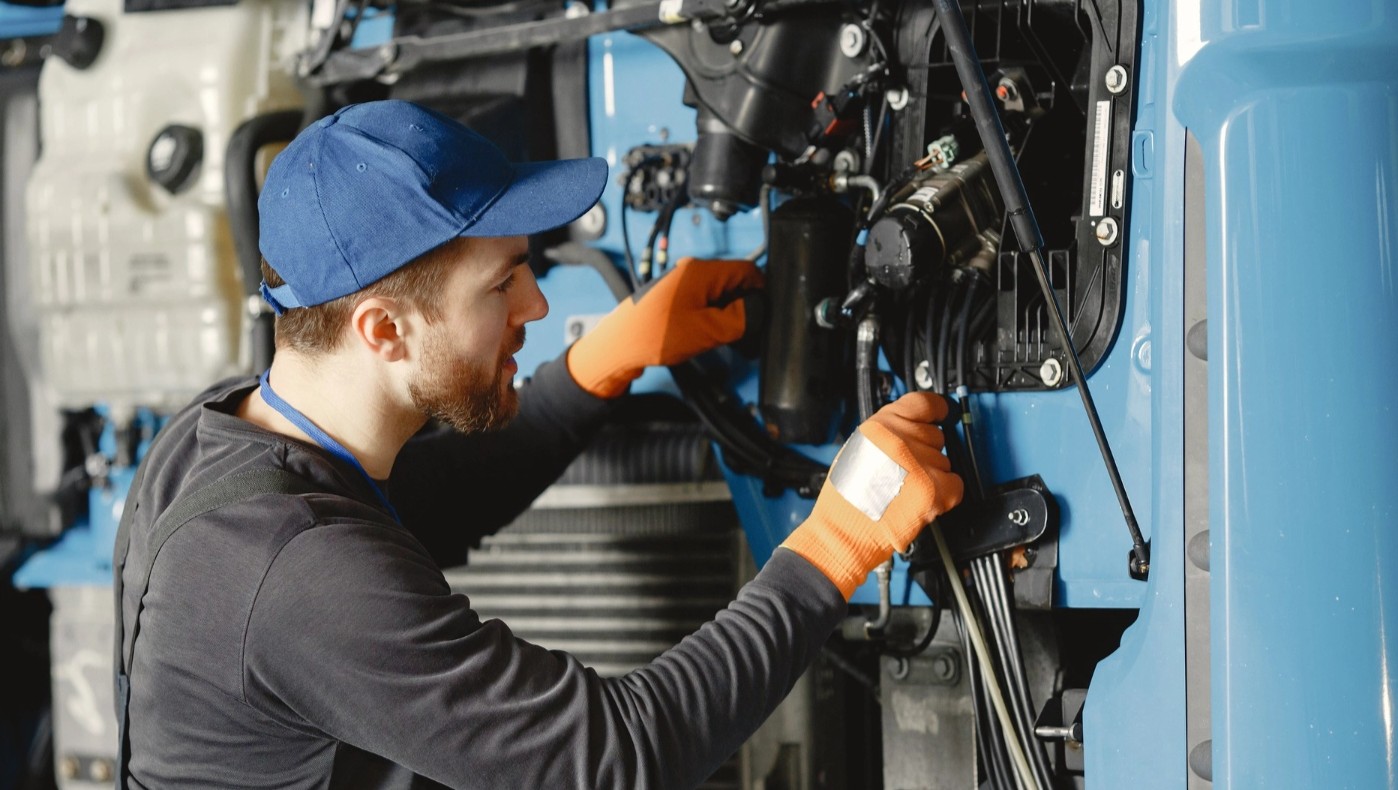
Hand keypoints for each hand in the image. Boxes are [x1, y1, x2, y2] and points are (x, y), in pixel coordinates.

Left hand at [567, 257, 763, 397]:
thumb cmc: (655, 335)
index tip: (765, 315)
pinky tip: (707, 336)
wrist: (619, 346)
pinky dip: (712, 318)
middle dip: (745, 306)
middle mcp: (692, 271)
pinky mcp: (675, 298)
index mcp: (702, 271)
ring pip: (720, 294)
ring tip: (723, 338)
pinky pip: (704, 302)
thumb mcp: (709, 330)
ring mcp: (682, 284)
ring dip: (728, 315)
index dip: (762, 292)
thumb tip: (759, 310)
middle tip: (745, 333)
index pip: (748, 270)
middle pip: (734, 282)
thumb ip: (742, 318)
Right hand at [781, 392, 964, 598]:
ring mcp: (918, 465)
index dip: (937, 409)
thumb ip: (887, 434)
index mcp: (879, 427)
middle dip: (925, 452)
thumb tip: (912, 427)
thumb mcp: (858, 449)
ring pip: (945, 461)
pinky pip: (955, 483)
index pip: (923, 403)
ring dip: (932, 474)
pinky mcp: (932, 491)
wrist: (843, 533)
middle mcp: (899, 441)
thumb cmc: (845, 499)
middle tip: (905, 470)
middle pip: (936, 435)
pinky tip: (921, 498)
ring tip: (906, 489)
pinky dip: (945, 493)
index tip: (942, 413)